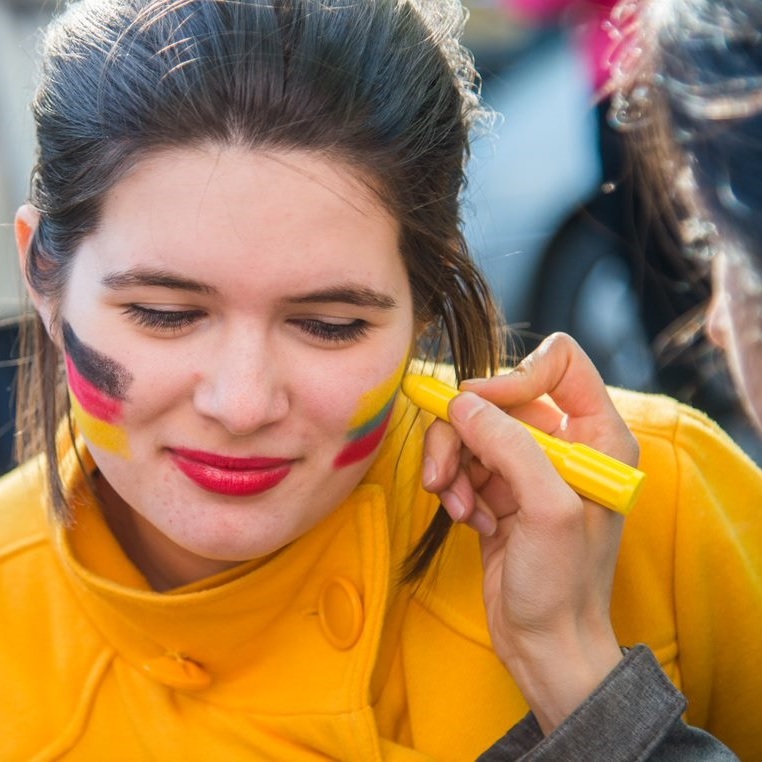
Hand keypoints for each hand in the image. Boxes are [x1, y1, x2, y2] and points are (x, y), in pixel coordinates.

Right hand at [421, 333, 638, 731]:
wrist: (545, 644)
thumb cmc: (564, 585)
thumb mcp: (546, 510)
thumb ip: (509, 446)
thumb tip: (463, 403)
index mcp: (598, 435)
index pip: (559, 363)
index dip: (515, 376)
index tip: (481, 410)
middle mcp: (564, 442)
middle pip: (498, 398)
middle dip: (464, 435)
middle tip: (443, 476)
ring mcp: (529, 466)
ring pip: (472, 430)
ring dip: (454, 466)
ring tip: (457, 508)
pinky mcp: (500, 489)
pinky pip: (464, 462)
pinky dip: (456, 488)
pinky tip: (468, 522)